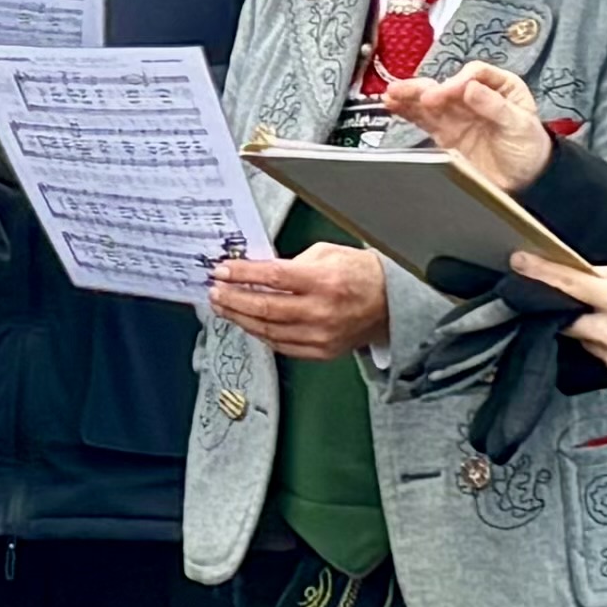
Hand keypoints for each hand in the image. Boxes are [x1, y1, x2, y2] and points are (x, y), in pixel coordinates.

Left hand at [209, 241, 391, 362]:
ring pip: (268, 330)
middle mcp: (321, 311)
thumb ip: (290, 263)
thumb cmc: (359, 274)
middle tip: (215, 292)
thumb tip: (255, 271)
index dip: (242, 275)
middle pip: (265, 308)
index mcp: (323, 281)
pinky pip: (281, 345)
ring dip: (240, 318)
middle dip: (233, 299)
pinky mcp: (321, 351)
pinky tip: (247, 323)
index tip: (222, 271)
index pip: (272, 278)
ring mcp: (321, 335)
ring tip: (224, 307)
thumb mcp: (325, 254)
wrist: (390, 302)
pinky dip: (260, 334)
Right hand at [385, 64, 551, 188]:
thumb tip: (469, 87)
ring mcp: (458, 114)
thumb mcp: (519, 125)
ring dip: (411, 96)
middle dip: (428, 88)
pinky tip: (393, 105)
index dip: (460, 81)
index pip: (475, 75)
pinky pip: (423, 118)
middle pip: (447, 85)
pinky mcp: (446, 132)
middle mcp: (475, 96)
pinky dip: (407, 112)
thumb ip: (495, 106)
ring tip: (392, 95)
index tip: (449, 92)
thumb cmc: (530, 148)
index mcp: (500, 86)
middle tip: (416, 95)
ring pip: (430, 100)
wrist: (526, 181)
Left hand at [508, 245, 606, 385]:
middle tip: (581, 302)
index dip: (541, 273)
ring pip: (582, 341)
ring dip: (590, 329)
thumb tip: (580, 271)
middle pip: (566, 320)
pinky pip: (599, 358)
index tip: (520, 263)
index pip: (570, 285)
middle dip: (567, 310)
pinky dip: (605, 347)